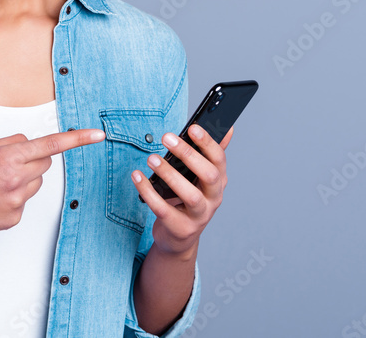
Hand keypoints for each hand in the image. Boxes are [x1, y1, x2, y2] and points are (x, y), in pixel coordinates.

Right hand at [0, 128, 104, 238]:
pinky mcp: (14, 218)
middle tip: (9, 165)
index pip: (50, 145)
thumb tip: (30, 144)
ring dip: (23, 180)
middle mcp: (15, 178)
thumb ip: (11, 143)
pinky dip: (13, 199)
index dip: (77, 139)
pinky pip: (25, 202)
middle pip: (46, 164)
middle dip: (34, 161)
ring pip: (36, 184)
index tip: (97, 135)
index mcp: (8, 157)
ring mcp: (16, 201)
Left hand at [132, 124, 234, 256]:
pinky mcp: (180, 227)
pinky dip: (148, 192)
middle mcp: (213, 199)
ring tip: (152, 158)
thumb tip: (228, 128)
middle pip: (208, 175)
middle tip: (166, 137)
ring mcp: (199, 216)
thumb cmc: (189, 201)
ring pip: (189, 194)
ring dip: (169, 174)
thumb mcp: (201, 179)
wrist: (179, 237)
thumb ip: (210, 154)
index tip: (192, 128)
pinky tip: (137, 177)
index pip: (219, 160)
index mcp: (219, 182)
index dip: (207, 143)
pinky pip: (163, 209)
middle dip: (188, 155)